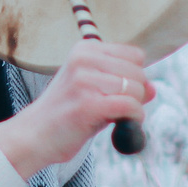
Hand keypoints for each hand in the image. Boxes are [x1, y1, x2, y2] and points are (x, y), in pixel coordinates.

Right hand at [0, 41, 153, 177]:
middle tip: (119, 109)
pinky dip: (134, 118)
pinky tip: (122, 125)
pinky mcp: (88, 103)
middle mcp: (84, 60)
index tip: (121, 93)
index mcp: (85, 50)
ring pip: (135, 88)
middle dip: (136, 93)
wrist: (34, 136)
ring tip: (118, 118)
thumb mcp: (94, 92)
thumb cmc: (65, 114)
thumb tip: (154, 88)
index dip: (135, 76)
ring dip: (135, 107)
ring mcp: (84, 81)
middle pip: (137, 71)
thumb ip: (123, 86)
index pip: (134, 54)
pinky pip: (129, 105)